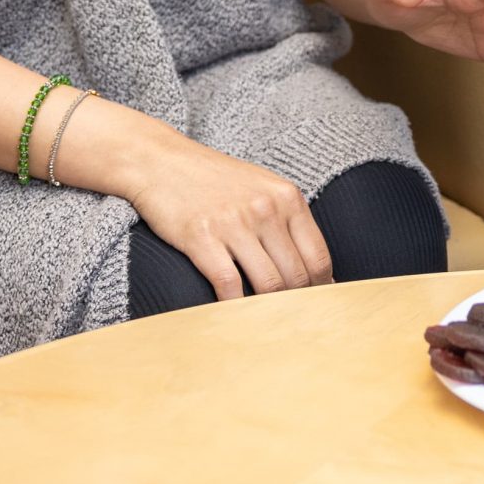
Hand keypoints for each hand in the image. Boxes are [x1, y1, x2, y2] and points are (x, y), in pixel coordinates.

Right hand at [123, 131, 333, 299]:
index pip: (318, 257)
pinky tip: (234, 314)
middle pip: (296, 276)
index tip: (316, 305)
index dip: (322, 288)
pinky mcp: (202, 238)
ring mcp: (234, 223)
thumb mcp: (263, 189)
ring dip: (268, 310)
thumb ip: (288, 223)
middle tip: (290, 320)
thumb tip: (318, 271)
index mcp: (287, 197)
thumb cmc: (215, 180)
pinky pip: (229, 286)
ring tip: (266, 322)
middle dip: (296, 304)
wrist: (161, 161)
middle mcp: (266, 209)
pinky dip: (235, 307)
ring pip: (268, 284)